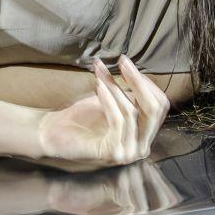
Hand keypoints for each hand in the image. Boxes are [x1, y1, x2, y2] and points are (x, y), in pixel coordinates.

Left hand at [35, 56, 169, 168]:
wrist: (55, 134)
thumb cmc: (83, 117)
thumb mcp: (112, 102)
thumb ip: (128, 94)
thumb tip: (136, 69)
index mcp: (145, 135)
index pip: (159, 106)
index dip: (146, 83)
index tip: (128, 64)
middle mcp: (142, 147)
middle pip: (153, 110)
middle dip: (138, 82)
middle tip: (123, 62)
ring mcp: (129, 152)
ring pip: (132, 112)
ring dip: (116, 87)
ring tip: (101, 72)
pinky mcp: (113, 153)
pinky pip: (118, 120)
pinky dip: (109, 100)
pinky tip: (99, 86)